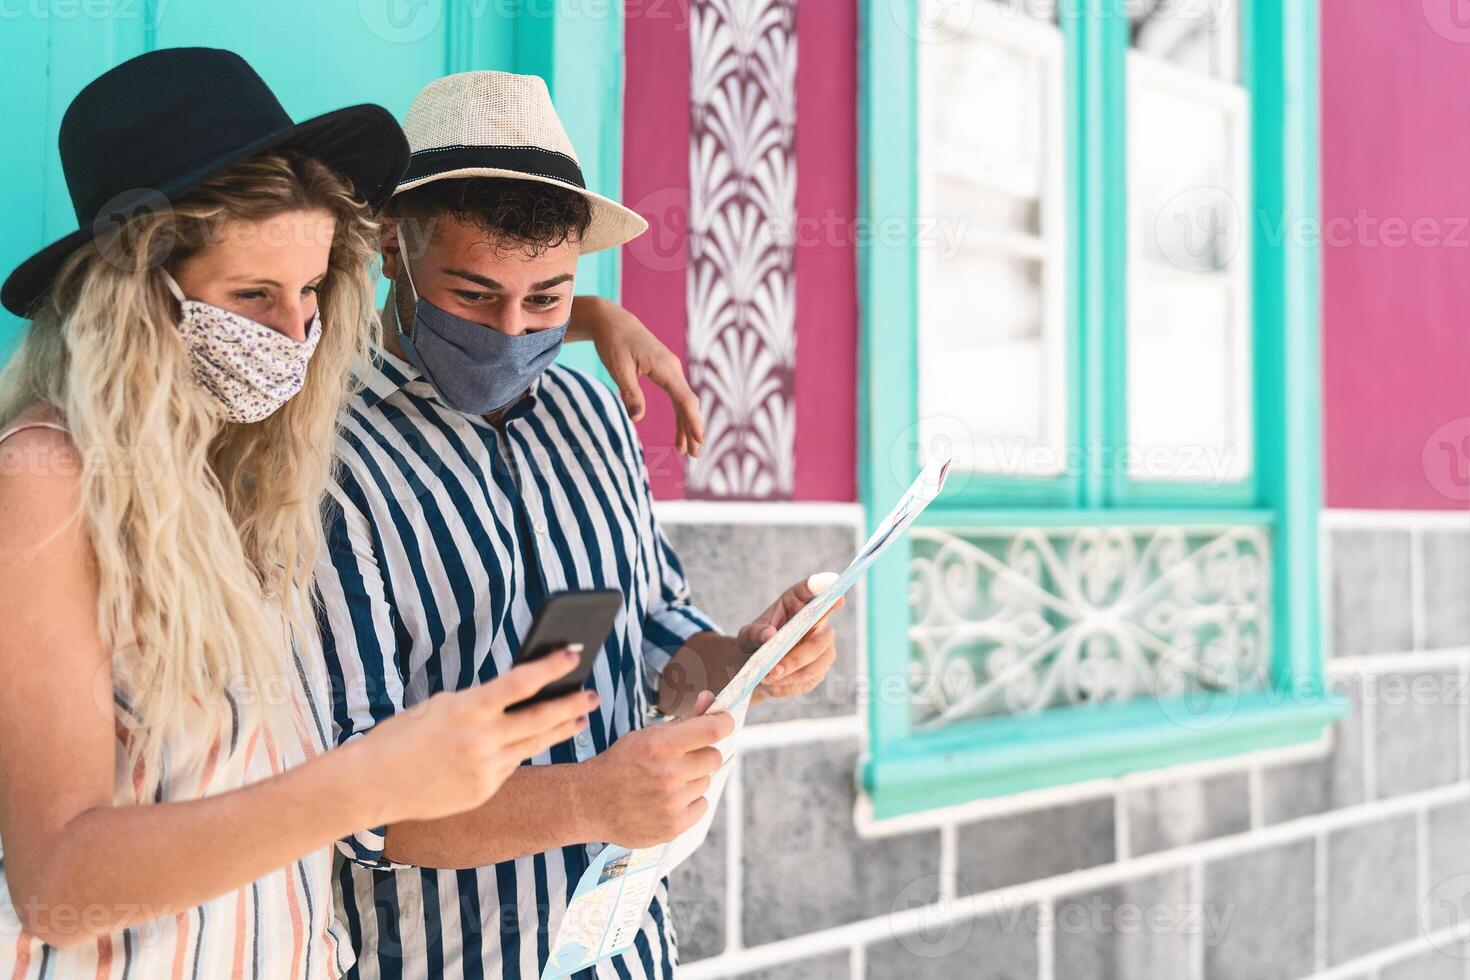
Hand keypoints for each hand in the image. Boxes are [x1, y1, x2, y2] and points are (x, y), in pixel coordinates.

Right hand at [364, 648, 597, 824]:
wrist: (370, 784)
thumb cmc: (401, 736)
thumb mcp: (440, 707)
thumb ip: (479, 702)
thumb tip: (518, 694)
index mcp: (467, 709)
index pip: (521, 683)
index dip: (551, 668)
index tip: (573, 655)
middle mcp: (481, 739)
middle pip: (541, 718)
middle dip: (572, 705)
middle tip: (593, 694)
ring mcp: (485, 769)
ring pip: (534, 744)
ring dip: (561, 729)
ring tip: (580, 718)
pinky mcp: (483, 790)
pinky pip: (512, 765)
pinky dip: (524, 750)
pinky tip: (536, 740)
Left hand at [578, 296, 704, 455]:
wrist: (613, 322)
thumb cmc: (614, 343)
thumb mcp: (618, 368)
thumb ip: (630, 393)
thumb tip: (637, 418)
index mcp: (665, 368)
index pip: (684, 399)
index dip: (693, 421)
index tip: (699, 440)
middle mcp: (673, 369)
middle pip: (689, 403)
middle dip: (693, 429)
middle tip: (695, 455)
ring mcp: (671, 370)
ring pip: (684, 402)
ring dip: (687, 425)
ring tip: (685, 450)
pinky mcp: (665, 372)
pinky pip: (678, 397)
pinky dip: (680, 415)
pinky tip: (678, 432)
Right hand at [581, 703, 733, 847]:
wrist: (590, 802)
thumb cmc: (620, 763)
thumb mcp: (647, 735)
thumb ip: (684, 720)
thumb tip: (710, 700)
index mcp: (661, 746)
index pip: (713, 730)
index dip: (723, 723)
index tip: (723, 722)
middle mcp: (669, 775)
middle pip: (714, 757)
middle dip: (701, 754)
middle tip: (681, 759)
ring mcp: (672, 803)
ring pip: (706, 782)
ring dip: (692, 779)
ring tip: (665, 782)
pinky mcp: (674, 826)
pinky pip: (702, 805)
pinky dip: (689, 801)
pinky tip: (666, 799)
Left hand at [739, 573, 842, 702]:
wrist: (757, 669)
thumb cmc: (755, 643)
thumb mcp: (746, 636)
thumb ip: (754, 633)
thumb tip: (770, 635)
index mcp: (797, 602)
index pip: (811, 590)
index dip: (822, 585)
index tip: (831, 581)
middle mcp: (818, 621)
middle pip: (821, 636)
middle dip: (797, 656)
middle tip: (773, 670)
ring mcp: (824, 646)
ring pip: (818, 661)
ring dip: (792, 673)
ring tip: (767, 679)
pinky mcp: (821, 669)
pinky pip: (810, 678)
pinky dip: (790, 684)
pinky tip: (774, 685)